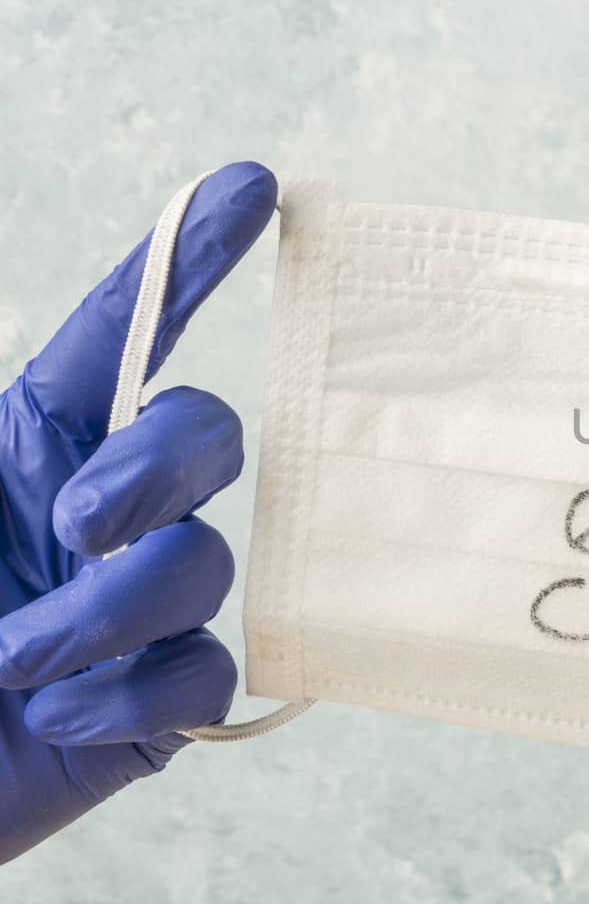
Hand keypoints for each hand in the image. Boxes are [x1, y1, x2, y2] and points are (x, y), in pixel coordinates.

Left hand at [0, 164, 275, 862]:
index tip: (248, 185)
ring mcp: (140, 608)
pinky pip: (200, 676)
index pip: (125, 333)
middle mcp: (101, 513)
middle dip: (157, 468)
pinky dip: (134, 697)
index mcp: (29, 446)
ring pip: (204, 565)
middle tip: (77, 523)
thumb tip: (61, 436)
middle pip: (204, 436)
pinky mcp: (161, 701)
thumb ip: (0, 441)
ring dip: (110, 612)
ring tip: (19, 663)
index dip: (189, 259)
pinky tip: (62, 718)